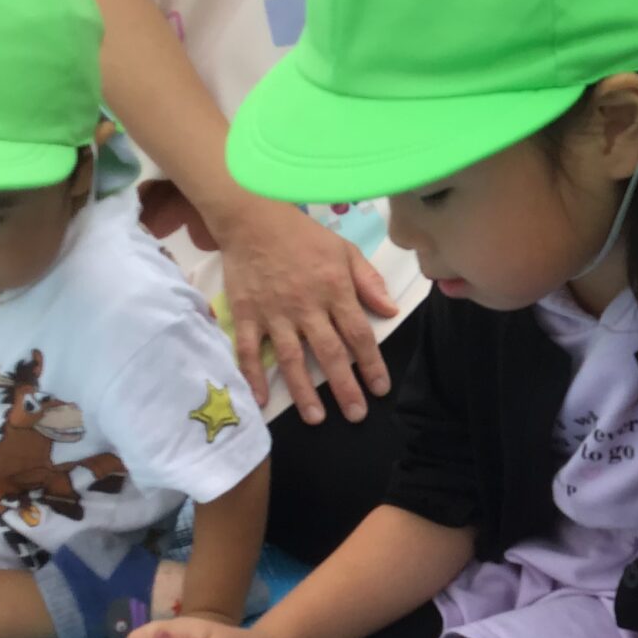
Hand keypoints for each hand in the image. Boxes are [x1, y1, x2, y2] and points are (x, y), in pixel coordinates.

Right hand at [211, 195, 397, 422]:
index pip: (359, 334)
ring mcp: (274, 312)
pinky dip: (253, 376)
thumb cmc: (303, 236)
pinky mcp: (246, 314)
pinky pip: (249, 350)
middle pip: (330, 353)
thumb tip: (391, 311)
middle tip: (356, 415)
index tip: (380, 388)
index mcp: (335, 290)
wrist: (252, 218)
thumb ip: (369, 281)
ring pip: (292, 358)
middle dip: (345, 387)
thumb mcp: (345, 250)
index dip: (371, 364)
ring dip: (304, 391)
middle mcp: (307, 306)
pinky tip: (260, 400)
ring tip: (316, 418)